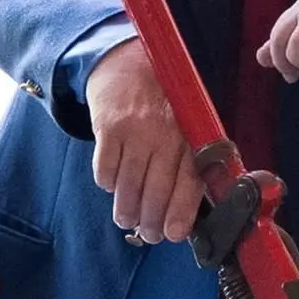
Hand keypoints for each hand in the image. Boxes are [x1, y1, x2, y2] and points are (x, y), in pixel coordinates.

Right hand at [85, 38, 200, 243]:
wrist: (127, 63)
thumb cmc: (163, 102)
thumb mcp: (187, 123)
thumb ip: (192, 159)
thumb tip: (191, 206)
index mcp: (190, 136)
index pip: (189, 183)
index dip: (180, 214)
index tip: (173, 234)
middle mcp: (165, 134)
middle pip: (156, 191)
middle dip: (151, 221)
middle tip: (148, 233)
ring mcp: (135, 131)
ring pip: (129, 186)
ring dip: (127, 211)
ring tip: (127, 219)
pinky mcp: (108, 128)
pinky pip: (105, 171)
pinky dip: (108, 184)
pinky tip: (113, 185)